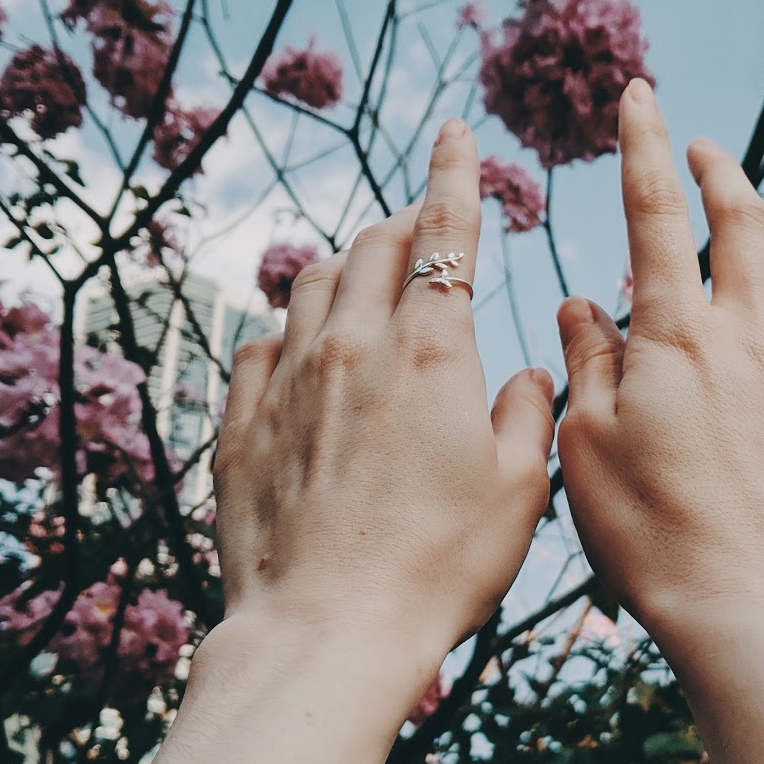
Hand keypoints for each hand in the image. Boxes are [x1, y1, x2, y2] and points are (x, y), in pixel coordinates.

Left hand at [212, 119, 554, 681]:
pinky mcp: (240, 426)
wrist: (328, 631)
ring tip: (364, 282)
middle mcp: (350, 347)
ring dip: (344, 269)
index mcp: (429, 352)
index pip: (444, 234)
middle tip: (422, 230)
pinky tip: (301, 351)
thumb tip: (520, 374)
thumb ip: (524, 413)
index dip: (453, 175)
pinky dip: (288, 331)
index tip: (455, 133)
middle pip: (370, 247)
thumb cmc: (439, 568)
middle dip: (402, 224)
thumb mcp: (518, 492)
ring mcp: (285, 383)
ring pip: (309, 286)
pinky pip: (259, 347)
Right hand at [554, 81, 763, 661]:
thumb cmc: (648, 530)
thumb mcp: (585, 444)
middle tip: (702, 146)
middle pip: (743, 226)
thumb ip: (584, 363)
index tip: (640, 95)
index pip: (655, 215)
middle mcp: (745, 339)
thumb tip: (581, 306)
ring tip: (758, 212)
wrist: (745, 603)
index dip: (644, 147)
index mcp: (675, 335)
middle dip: (722, 172)